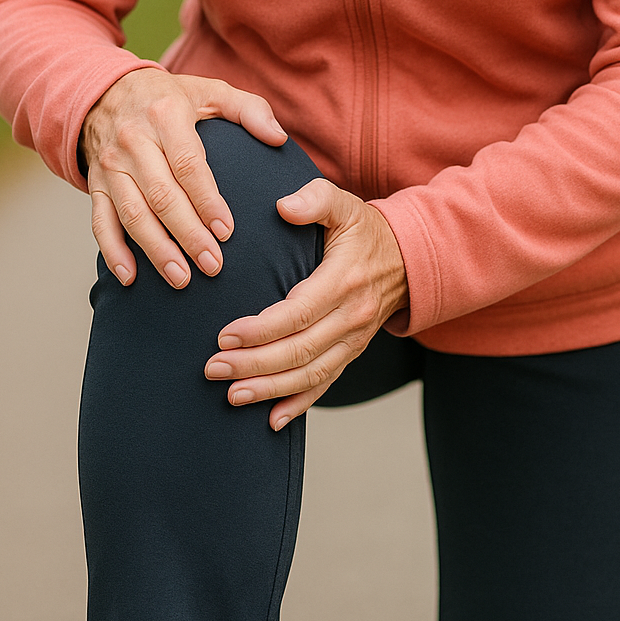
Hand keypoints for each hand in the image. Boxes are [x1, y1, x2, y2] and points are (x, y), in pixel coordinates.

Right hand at [82, 68, 287, 288]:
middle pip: (162, 195)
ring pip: (133, 213)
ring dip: (156, 250)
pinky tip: (130, 278)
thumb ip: (249, 110)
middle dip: (188, 235)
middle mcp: (134, 140)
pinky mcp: (95, 183)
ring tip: (181, 278)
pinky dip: (113, 251)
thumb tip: (279, 138)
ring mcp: (111, 164)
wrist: (107, 92)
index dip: (207, 200)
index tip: (227, 231)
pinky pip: (100, 221)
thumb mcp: (211, 90)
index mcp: (166, 115)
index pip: (188, 164)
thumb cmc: (169, 97)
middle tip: (213, 265)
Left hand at [203, 180, 408, 429]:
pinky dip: (299, 405)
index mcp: (343, 280)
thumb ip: (315, 199)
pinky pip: (325, 384)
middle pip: (299, 351)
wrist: (407, 259)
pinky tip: (271, 421)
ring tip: (232, 395)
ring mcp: (353, 340)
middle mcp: (351, 317)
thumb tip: (284, 206)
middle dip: (253, 365)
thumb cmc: (365, 230)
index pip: (298, 313)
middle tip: (213, 368)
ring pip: (309, 374)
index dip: (260, 330)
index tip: (224, 336)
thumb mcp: (344, 204)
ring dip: (269, 389)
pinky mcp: (351, 353)